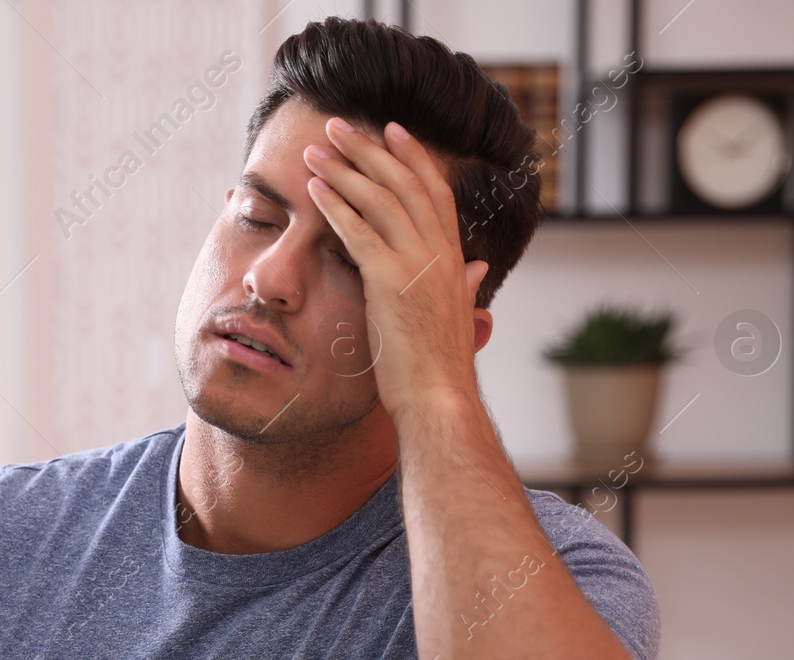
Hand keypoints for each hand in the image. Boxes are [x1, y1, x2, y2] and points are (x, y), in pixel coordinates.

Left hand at [302, 116, 489, 414]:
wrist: (440, 400)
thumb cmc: (440, 369)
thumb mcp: (457, 318)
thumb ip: (464, 287)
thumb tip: (480, 270)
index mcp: (454, 258)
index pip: (434, 191)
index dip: (412, 157)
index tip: (390, 130)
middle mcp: (440, 253)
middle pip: (404, 182)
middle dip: (369, 149)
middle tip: (339, 126)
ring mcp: (417, 264)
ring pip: (380, 199)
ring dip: (344, 168)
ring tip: (315, 149)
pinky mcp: (390, 281)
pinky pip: (358, 231)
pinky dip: (335, 204)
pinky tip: (314, 188)